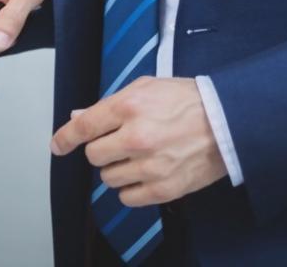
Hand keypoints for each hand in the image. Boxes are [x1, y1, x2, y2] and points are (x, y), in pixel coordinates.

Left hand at [50, 77, 226, 205]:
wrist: (227, 122)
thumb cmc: (188, 101)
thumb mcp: (146, 88)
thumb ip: (110, 103)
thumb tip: (79, 117)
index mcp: (129, 107)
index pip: (83, 127)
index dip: (65, 138)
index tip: (58, 145)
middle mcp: (136, 137)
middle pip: (93, 156)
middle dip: (102, 150)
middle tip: (120, 142)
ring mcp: (150, 166)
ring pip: (109, 178)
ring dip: (117, 169)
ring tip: (139, 156)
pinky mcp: (163, 188)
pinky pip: (127, 198)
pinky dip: (131, 189)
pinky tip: (145, 173)